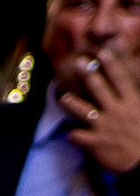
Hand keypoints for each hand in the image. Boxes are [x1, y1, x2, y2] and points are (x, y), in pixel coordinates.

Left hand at [60, 43, 139, 178]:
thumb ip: (135, 100)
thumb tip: (132, 89)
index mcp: (133, 103)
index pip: (121, 80)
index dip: (111, 66)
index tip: (102, 53)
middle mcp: (118, 112)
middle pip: (100, 89)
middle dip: (88, 75)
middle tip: (78, 63)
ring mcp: (106, 127)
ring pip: (84, 111)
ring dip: (72, 104)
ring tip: (64, 97)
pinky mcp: (97, 143)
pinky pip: (80, 137)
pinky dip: (73, 135)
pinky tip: (68, 134)